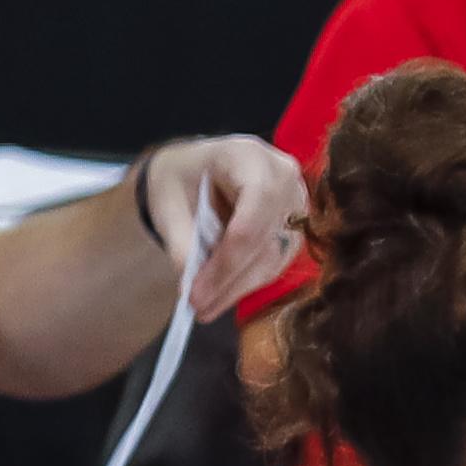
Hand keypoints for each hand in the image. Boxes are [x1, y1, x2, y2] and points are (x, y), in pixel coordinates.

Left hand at [139, 135, 311, 314]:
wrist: (196, 169)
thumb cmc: (180, 178)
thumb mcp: (168, 205)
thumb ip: (181, 243)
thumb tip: (192, 287)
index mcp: (248, 156)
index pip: (250, 218)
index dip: (226, 262)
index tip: (195, 295)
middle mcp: (283, 175)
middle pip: (265, 240)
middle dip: (230, 281)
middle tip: (198, 309)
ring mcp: (296, 200)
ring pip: (274, 257)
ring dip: (239, 288)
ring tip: (205, 308)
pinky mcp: (296, 225)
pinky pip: (276, 261)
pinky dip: (248, 281)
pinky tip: (222, 294)